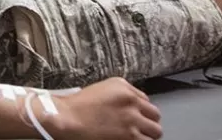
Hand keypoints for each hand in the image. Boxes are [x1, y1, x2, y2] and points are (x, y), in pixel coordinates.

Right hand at [45, 78, 161, 139]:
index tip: (133, 116)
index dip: (139, 110)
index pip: (145, 100)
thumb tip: (132, 108)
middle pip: (155, 115)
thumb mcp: (99, 90)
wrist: (66, 118)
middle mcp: (131, 100)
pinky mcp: (131, 136)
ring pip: (156, 131)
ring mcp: (133, 119)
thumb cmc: (75, 106)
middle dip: (147, 122)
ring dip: (146, 135)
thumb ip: (119, 95)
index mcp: (122, 86)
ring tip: (132, 137)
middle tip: (136, 129)